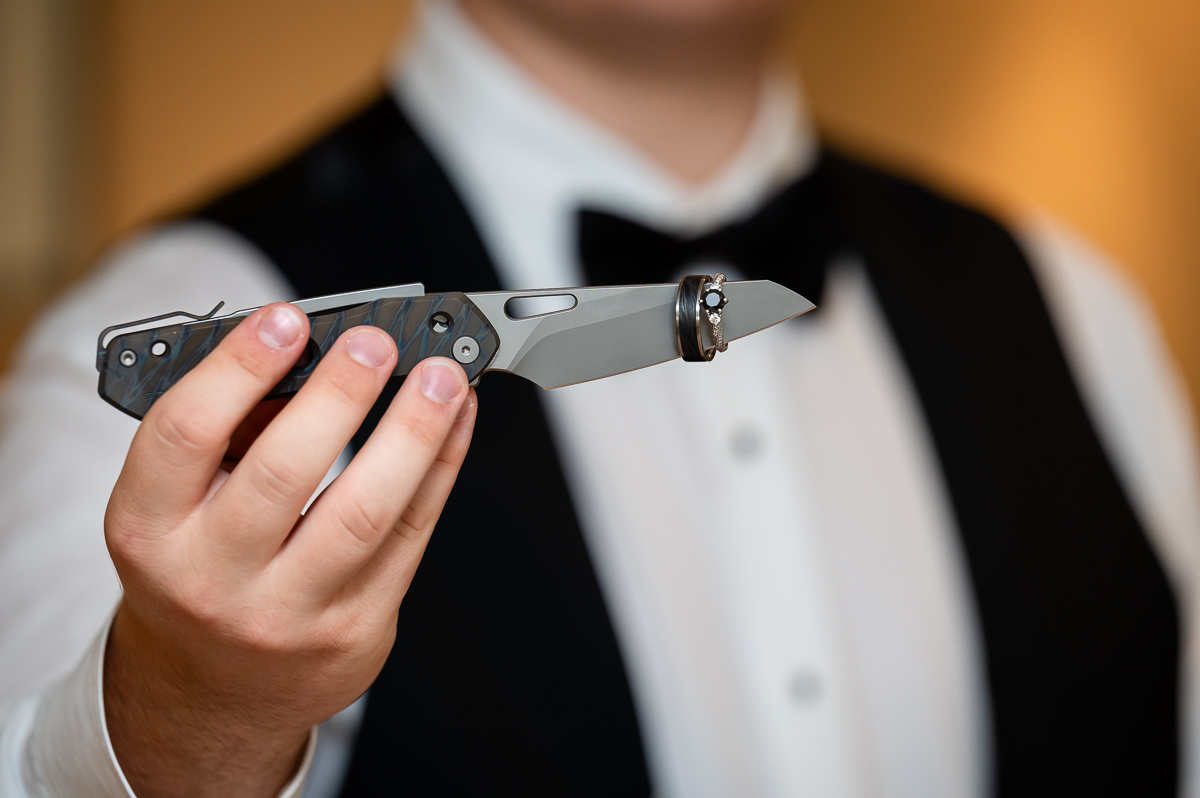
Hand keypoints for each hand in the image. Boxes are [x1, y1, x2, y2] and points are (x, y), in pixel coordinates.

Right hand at [101, 303, 476, 796]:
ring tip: (442, 377)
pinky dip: (442, 468)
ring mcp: (289, 613)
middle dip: (340, 395)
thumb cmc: (201, 568)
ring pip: (364, 513)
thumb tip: (314, 357)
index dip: (238, 368)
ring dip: (414, 433)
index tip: (287, 320)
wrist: (217, 689)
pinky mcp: (357, 630)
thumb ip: (231, 432)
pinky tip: (456, 421)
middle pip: (283, 473)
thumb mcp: (179, 504)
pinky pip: (411, 537)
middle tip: (377, 342)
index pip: (184, 434)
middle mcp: (212, 578)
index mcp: (149, 530)